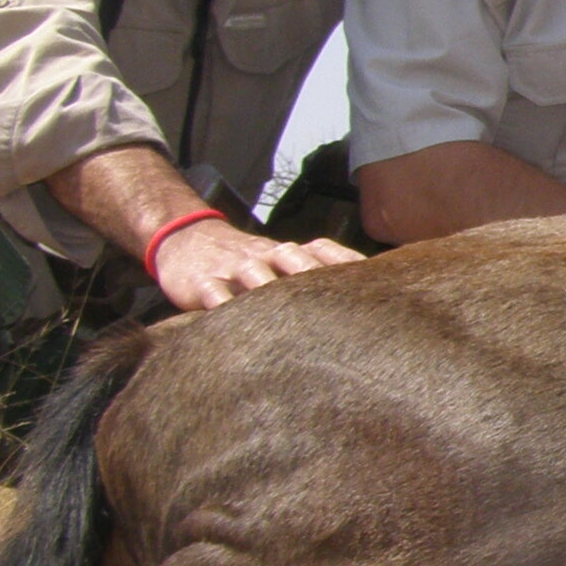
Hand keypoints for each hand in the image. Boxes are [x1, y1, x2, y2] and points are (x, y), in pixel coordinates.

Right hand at [150, 219, 359, 311]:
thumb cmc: (250, 262)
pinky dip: (226, 306)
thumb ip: (316, 271)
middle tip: (344, 307)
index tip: (377, 285)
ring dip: (274, 292)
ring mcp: (236, 268)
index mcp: (291, 252)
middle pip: (297, 263)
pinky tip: (240, 325)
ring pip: (257, 276)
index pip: (326, 254)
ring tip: (294, 319)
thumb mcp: (282, 261)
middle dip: (319, 280)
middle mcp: (268, 256)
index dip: (350, 267)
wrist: (188, 240)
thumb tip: (368, 290)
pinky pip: (215, 293)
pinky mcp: (204, 283)